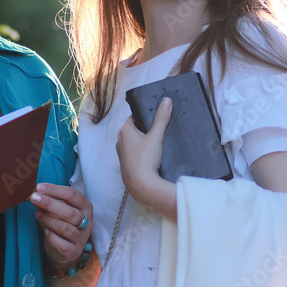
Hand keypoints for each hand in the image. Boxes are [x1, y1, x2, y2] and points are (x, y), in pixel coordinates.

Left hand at [31, 183, 92, 267]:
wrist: (63, 250)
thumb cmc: (61, 223)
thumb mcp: (57, 210)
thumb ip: (49, 202)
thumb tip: (37, 194)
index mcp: (85, 207)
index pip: (73, 195)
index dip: (55, 190)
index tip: (39, 187)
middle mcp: (88, 222)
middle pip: (70, 212)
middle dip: (50, 203)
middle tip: (34, 198)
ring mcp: (82, 238)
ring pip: (65, 228)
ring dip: (48, 219)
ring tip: (37, 214)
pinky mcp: (74, 252)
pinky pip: (62, 245)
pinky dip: (52, 237)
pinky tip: (45, 231)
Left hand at [117, 97, 176, 217]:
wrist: (141, 185)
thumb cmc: (145, 159)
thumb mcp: (156, 136)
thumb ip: (161, 118)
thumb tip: (166, 100)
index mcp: (124, 131)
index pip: (134, 117)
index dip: (145, 116)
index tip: (157, 117)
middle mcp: (120, 141)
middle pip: (135, 129)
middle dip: (147, 129)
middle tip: (161, 129)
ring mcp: (122, 154)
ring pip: (135, 142)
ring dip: (145, 141)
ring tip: (159, 143)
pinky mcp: (127, 164)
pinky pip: (135, 153)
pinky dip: (143, 152)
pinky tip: (153, 156)